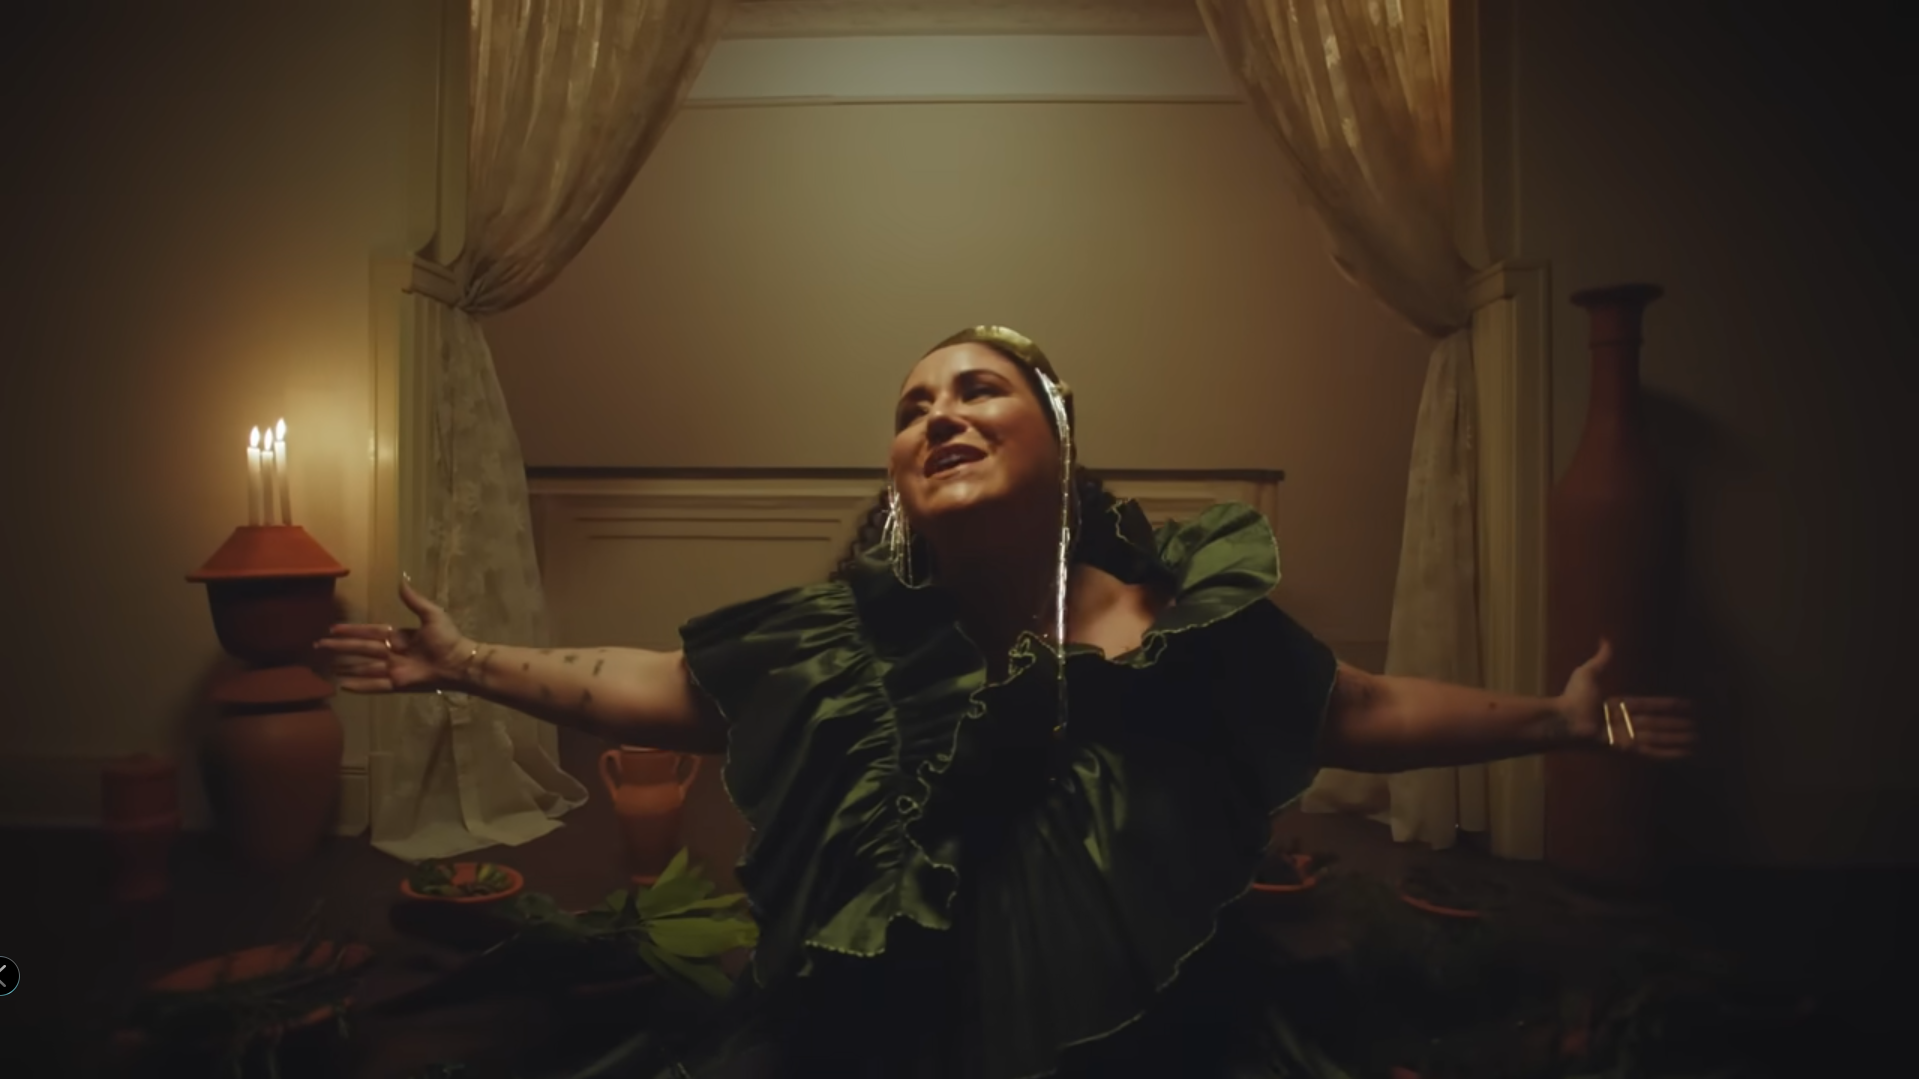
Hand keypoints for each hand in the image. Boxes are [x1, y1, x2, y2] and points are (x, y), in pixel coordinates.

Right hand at [316, 577, 474, 693]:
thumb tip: (402, 579)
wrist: (459, 661)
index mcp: (399, 635)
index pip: (369, 631)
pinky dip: (359, 685)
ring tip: (327, 666)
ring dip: (346, 666)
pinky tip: (342, 685)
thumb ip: (414, 600)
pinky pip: (374, 684)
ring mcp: (393, 668)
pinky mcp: (397, 683)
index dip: (352, 630)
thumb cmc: (447, 638)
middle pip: (360, 648)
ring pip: (363, 667)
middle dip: (340, 647)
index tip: (333, 628)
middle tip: (319, 645)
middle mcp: (392, 652)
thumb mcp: (431, 614)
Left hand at [1556, 638, 1698, 760]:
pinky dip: (1669, 753)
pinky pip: (1652, 751)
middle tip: (1696, 727)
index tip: (1684, 705)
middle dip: (1676, 726)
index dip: (1666, 706)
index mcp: (1617, 706)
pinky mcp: (1628, 749)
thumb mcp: (1588, 673)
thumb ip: (1601, 659)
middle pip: (1657, 724)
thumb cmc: (1574, 698)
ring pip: (1658, 737)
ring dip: (1677, 738)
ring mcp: (1627, 737)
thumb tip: (1605, 638)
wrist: (1565, 719)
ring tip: (1696, 739)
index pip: (1648, 706)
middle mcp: (1624, 723)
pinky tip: (1685, 753)